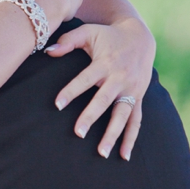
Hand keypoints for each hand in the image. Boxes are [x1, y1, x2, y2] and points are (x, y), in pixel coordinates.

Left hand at [46, 18, 155, 160]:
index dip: (71, 91)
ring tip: (102, 153)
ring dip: (113, 134)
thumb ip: (68, 41)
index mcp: (105, 63)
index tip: (57, 105)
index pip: (85, 79)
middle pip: (104, 100)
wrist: (142, 37)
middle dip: (91, 116)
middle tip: (78, 133)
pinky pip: (136, 121)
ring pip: (122, 115)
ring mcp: (131, 90)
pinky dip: (131, 139)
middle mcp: (120, 78)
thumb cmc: (108, 36)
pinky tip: (124, 156)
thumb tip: (47, 51)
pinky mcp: (138, 98)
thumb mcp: (89, 32)